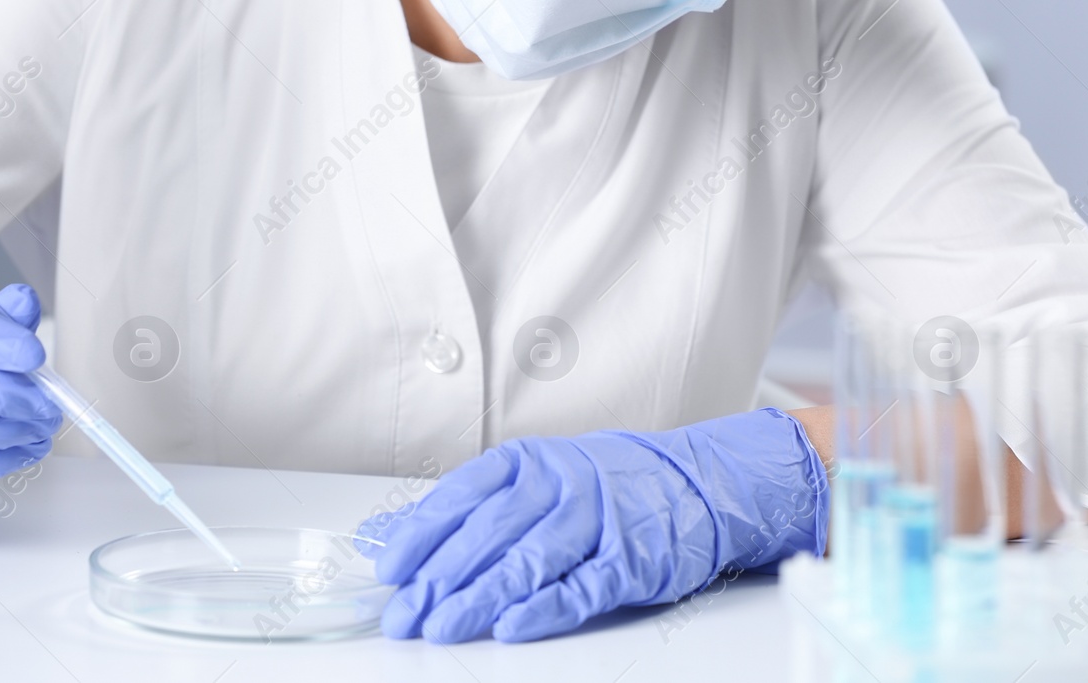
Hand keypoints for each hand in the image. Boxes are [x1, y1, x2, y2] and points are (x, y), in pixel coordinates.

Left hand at [359, 408, 827, 642]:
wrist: (697, 483)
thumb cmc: (604, 484)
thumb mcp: (535, 479)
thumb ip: (469, 509)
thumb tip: (391, 537)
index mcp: (529, 461)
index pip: (463, 496)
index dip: (422, 533)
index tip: (390, 569)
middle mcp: (561, 484)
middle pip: (490, 533)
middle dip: (441, 577)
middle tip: (405, 613)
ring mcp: (598, 520)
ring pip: (528, 561)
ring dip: (480, 598)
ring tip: (442, 626)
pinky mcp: (632, 559)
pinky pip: (581, 586)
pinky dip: (544, 608)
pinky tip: (511, 626)